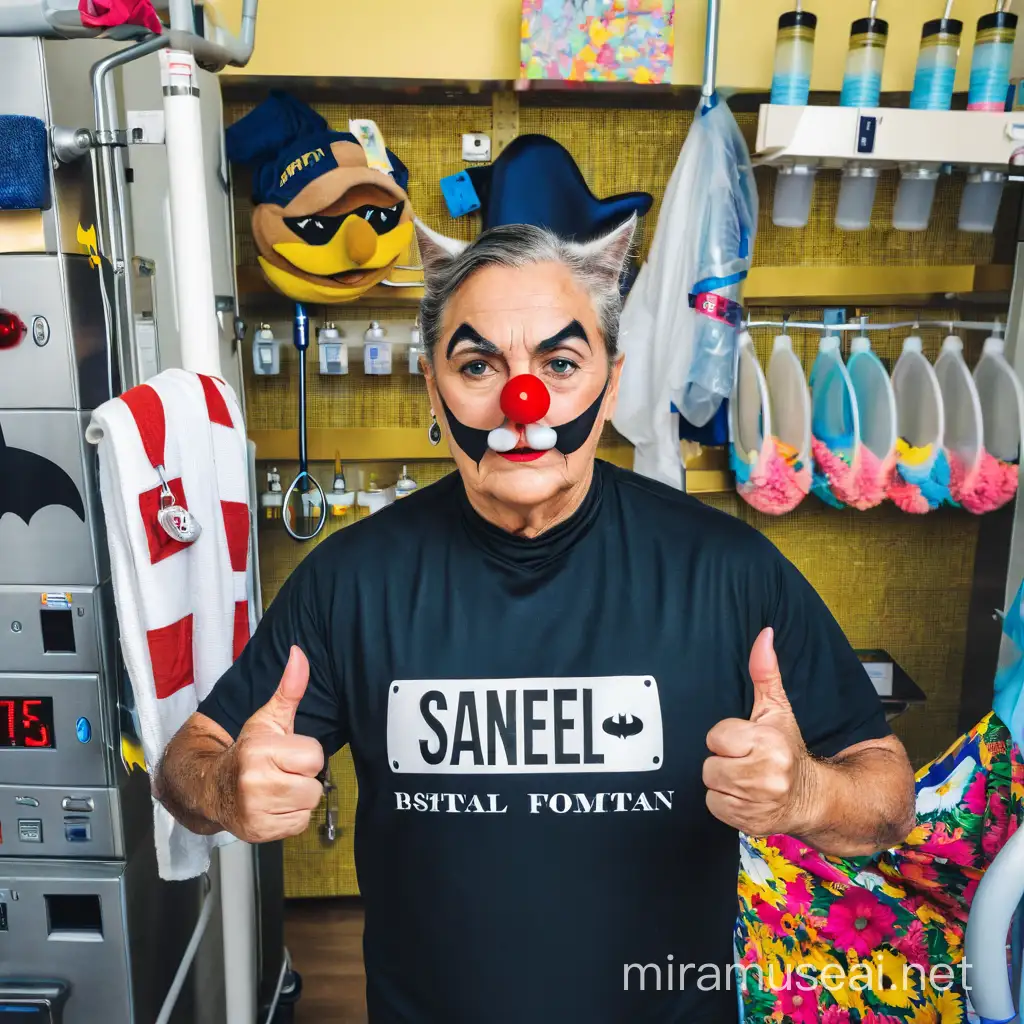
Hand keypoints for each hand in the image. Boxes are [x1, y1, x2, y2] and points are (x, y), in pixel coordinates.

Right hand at [217, 647, 324, 842]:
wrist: (211, 787)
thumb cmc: (248, 751)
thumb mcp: (267, 719)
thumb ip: (289, 688)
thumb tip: (299, 653)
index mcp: (260, 750)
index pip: (315, 756)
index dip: (306, 754)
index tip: (287, 754)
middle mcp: (254, 782)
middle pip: (315, 785)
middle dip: (304, 778)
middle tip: (282, 773)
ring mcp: (254, 810)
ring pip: (308, 805)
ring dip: (298, 798)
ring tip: (278, 788)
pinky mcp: (258, 833)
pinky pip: (298, 825)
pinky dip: (290, 818)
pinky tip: (274, 806)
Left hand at [703, 627, 815, 836]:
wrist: (814, 797)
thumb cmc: (789, 749)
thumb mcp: (778, 710)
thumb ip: (765, 673)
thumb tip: (763, 635)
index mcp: (769, 742)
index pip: (716, 736)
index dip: (727, 738)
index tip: (745, 742)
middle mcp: (766, 774)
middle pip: (710, 764)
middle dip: (724, 761)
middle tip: (745, 761)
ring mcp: (759, 802)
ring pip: (711, 786)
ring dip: (723, 783)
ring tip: (744, 778)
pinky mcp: (751, 824)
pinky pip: (715, 807)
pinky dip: (725, 804)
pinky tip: (744, 797)